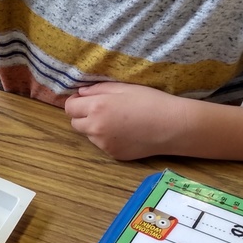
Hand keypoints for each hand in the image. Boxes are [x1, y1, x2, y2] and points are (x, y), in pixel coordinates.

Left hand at [65, 82, 186, 158]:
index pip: (70, 108)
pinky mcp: (114, 154)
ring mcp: (104, 144)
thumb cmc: (150, 101)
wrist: (172, 126)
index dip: (75, 102)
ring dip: (95, 128)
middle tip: (101, 109)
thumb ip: (98, 89)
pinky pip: (103, 145)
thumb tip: (81, 93)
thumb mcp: (124, 87)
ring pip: (89, 135)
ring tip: (118, 121)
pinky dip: (108, 138)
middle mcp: (96, 128)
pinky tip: (126, 132)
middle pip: (75, 123)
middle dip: (83, 116)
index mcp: (97, 108)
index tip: (83, 99)